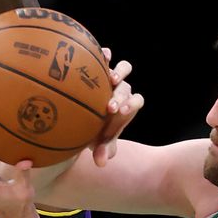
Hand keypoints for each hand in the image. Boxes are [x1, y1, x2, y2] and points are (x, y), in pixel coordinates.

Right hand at [90, 47, 144, 166]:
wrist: (81, 113)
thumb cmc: (93, 128)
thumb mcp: (98, 141)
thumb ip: (103, 150)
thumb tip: (101, 163)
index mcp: (126, 105)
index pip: (136, 101)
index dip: (131, 105)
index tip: (120, 112)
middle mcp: (122, 89)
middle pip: (127, 88)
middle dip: (120, 96)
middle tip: (110, 106)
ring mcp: (112, 76)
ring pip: (124, 68)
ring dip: (119, 71)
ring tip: (109, 78)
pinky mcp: (100, 64)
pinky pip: (105, 56)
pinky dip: (104, 54)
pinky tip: (94, 55)